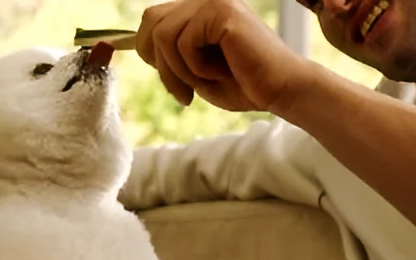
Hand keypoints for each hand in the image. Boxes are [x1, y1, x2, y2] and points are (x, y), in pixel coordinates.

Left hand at [136, 0, 309, 112]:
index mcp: (198, 11)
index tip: (174, 84)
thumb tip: (135, 43)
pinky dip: (196, 68)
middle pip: (151, 22)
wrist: (280, 91)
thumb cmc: (243, 85)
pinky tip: (222, 71)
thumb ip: (169, 53)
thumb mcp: (194, 70)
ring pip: (164, 35)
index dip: (148, 52)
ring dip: (179, 71)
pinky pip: (183, 42)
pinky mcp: (222, 11)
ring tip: (205, 83)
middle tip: (183, 94)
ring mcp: (213, 1)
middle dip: (161, 65)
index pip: (152, 19)